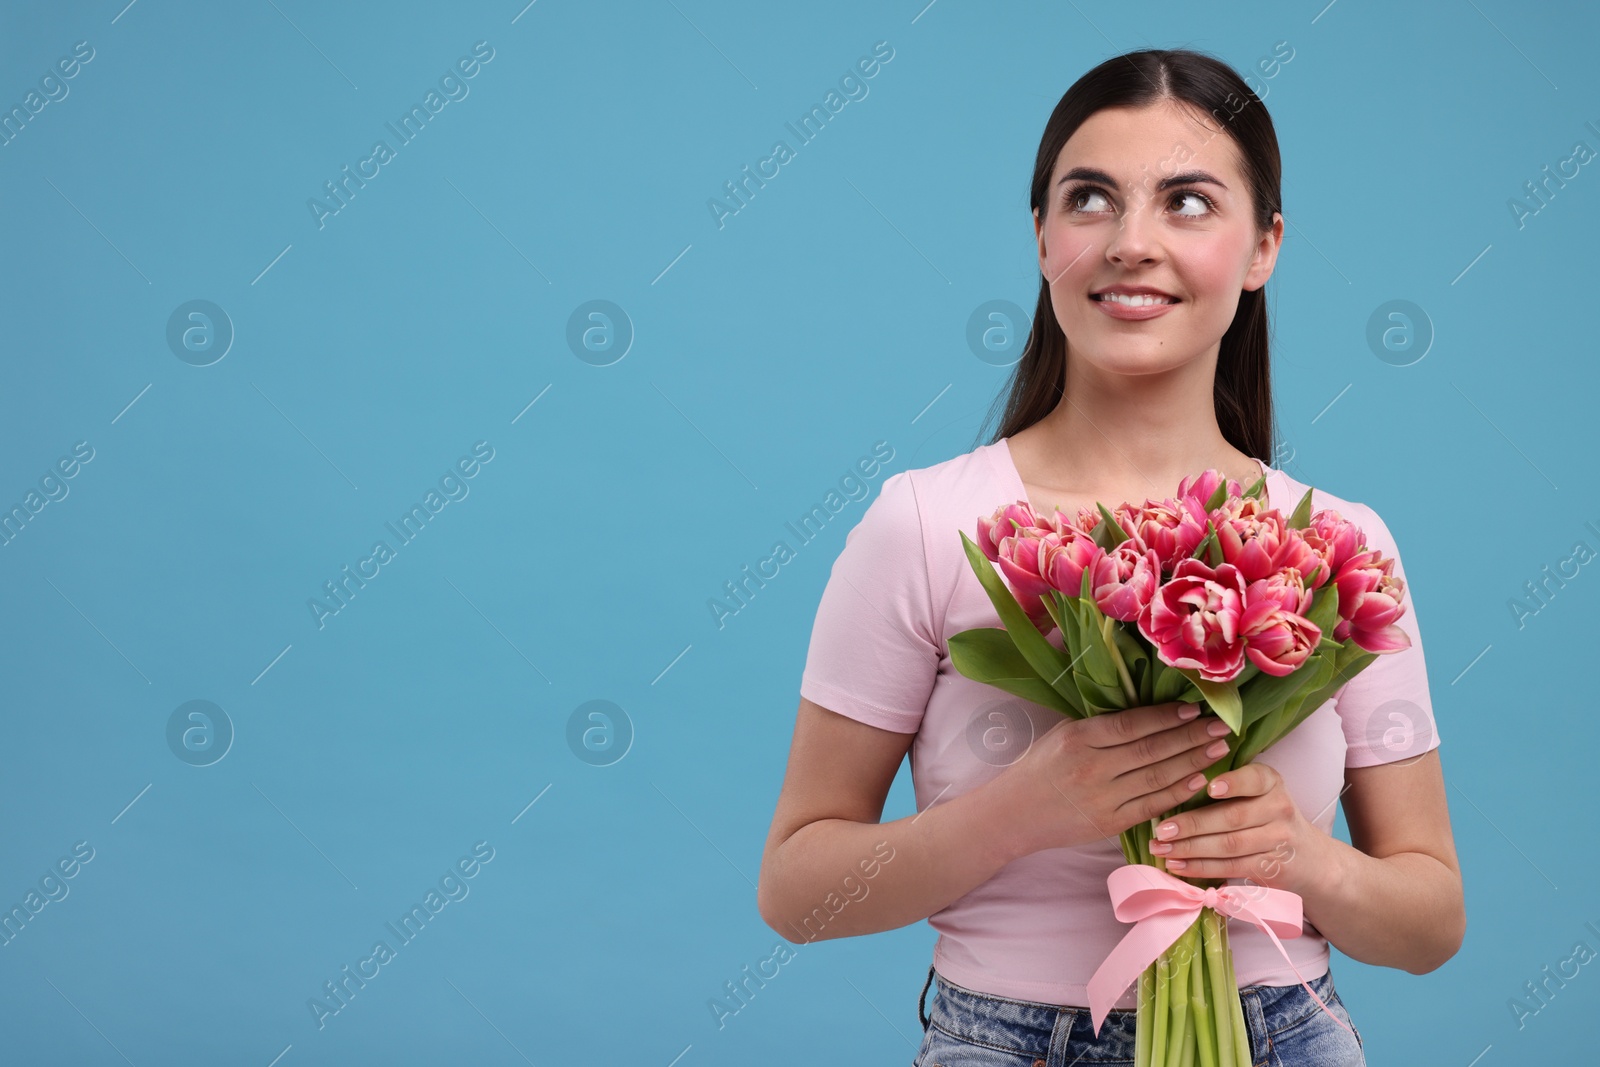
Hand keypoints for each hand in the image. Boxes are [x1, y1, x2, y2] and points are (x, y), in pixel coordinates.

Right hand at [994, 701, 1234, 855]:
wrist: (1014, 815)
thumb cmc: (1039, 768)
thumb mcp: (1063, 734)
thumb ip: (1101, 726)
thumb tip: (1148, 712)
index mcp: (1078, 739)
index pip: (1131, 725)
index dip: (1166, 717)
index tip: (1193, 710)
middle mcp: (1092, 768)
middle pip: (1152, 750)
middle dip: (1191, 737)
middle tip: (1222, 726)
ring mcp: (1102, 799)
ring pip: (1157, 777)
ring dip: (1193, 761)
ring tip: (1219, 748)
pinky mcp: (1109, 824)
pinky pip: (1152, 805)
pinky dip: (1178, 792)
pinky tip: (1199, 779)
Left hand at [1146, 761, 1324, 894]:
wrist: (1308, 858)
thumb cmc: (1266, 816)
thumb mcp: (1258, 792)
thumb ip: (1228, 786)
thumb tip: (1174, 787)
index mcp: (1272, 782)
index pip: (1255, 779)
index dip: (1232, 783)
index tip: (1208, 788)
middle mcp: (1279, 808)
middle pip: (1232, 818)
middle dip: (1192, 825)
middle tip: (1161, 829)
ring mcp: (1278, 840)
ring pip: (1229, 846)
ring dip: (1190, 849)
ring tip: (1160, 849)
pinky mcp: (1272, 868)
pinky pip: (1231, 867)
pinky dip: (1201, 868)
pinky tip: (1177, 866)